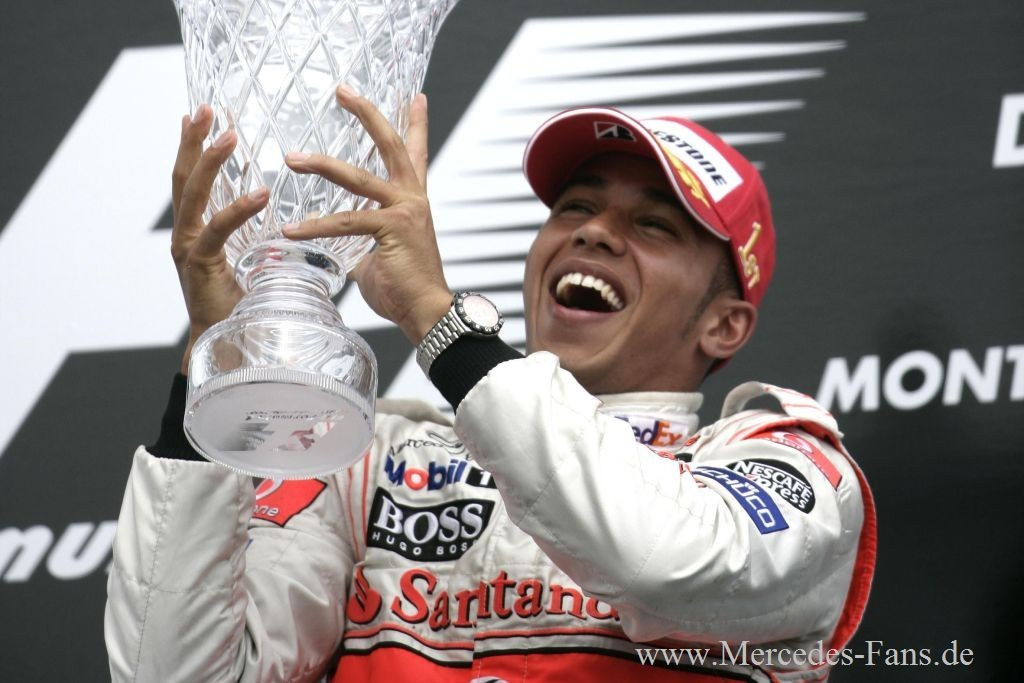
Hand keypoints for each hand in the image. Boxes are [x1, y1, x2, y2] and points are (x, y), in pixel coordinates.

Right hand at [171, 105, 268, 373]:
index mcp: (196, 230)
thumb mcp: (252, 261)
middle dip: (194, 142)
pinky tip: (259, 193)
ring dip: (211, 164)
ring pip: (194, 197)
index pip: (192, 180)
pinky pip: (217, 231)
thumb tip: (284, 215)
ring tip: (230, 136)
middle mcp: (186, 235)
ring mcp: (189, 249)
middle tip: (208, 110)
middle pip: (183, 179)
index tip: (201, 115)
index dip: (193, 147)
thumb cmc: (244, 306)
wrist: (230, 346)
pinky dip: (237, 210)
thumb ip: (258, 237)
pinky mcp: (200, 266)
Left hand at [282, 87, 451, 344]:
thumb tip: (327, 246)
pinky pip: (347, 222)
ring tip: (292, 158)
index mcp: (413, 200)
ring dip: (323, 165)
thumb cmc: (404, 288)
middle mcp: (413, 198)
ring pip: (359, 177)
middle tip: (343, 91)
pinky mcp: (393, 229)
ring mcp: (405, 210)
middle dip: (366, 114)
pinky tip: (291, 232)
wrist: (426, 312)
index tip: (415, 96)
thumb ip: (354, 245)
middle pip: (390, 144)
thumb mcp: (375, 259)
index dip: (416, 123)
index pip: (416, 152)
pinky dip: (315, 228)